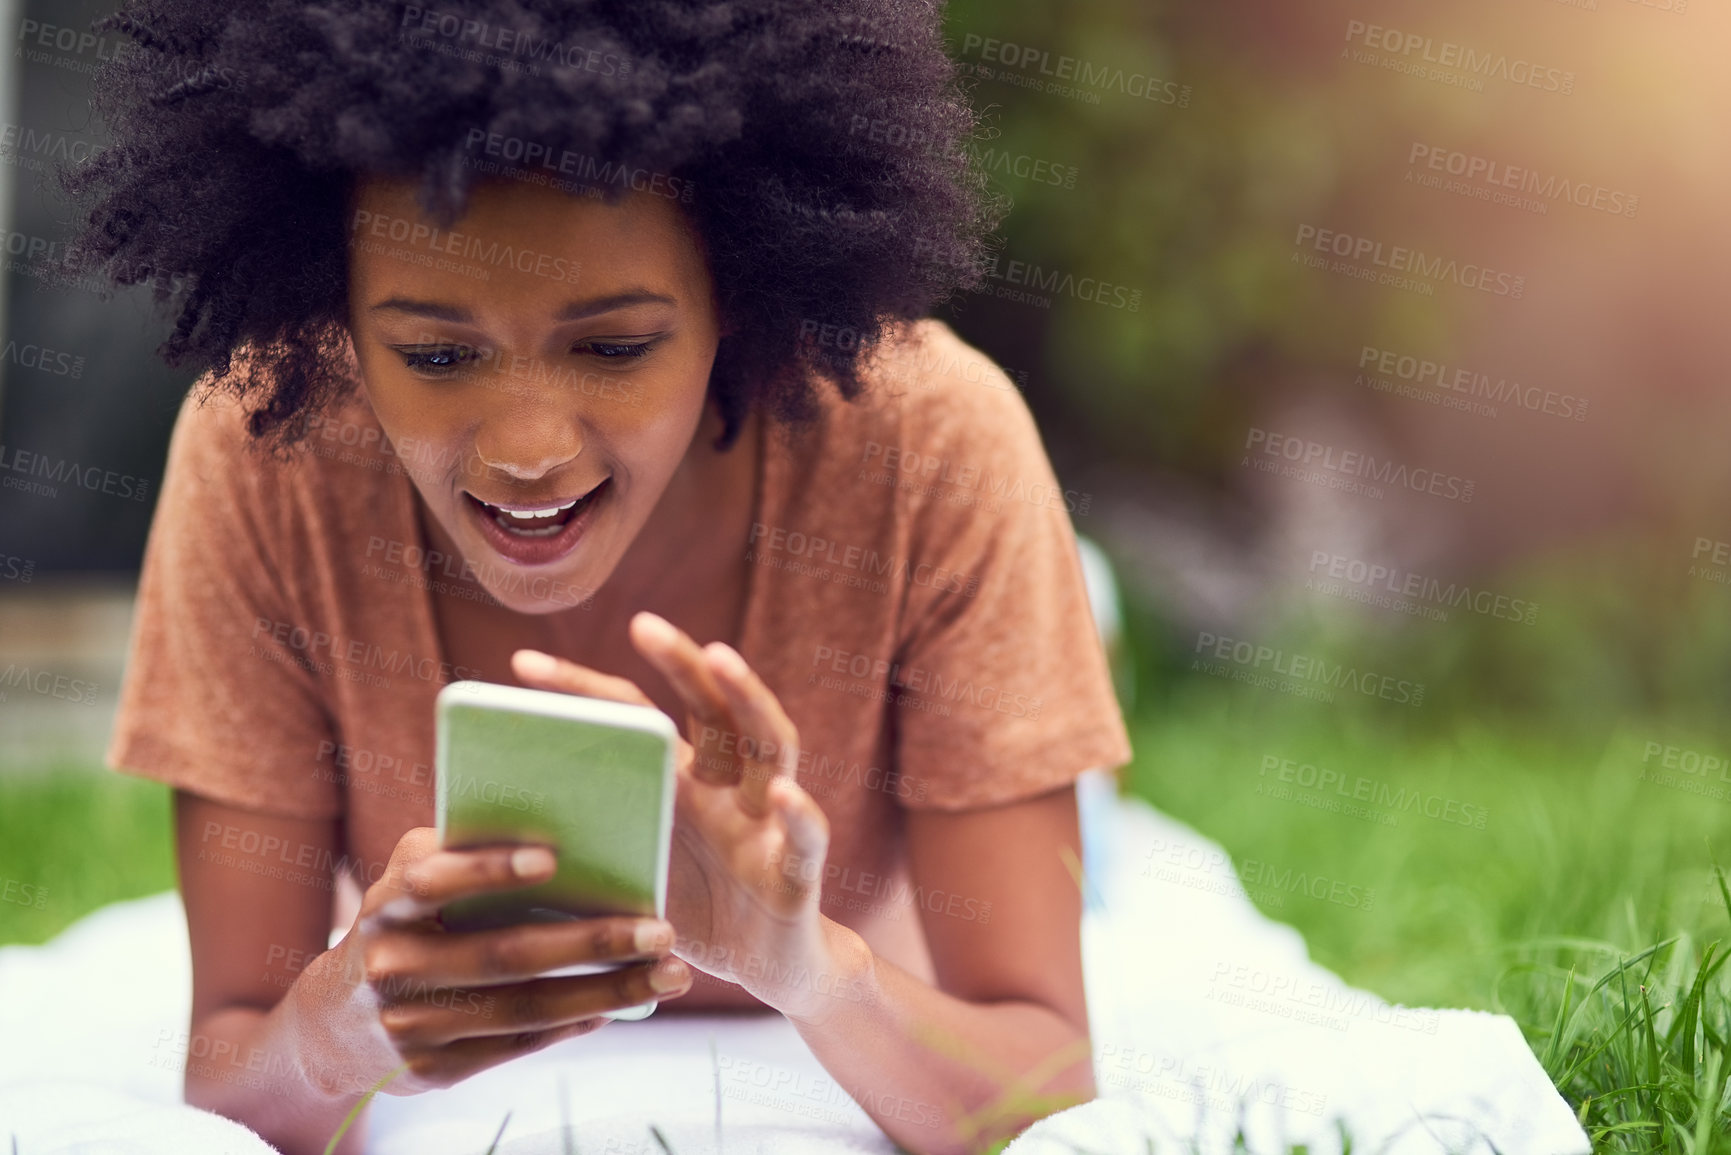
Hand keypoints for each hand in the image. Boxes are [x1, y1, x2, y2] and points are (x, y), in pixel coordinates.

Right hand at [327, 826, 693, 1092]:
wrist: (331, 1025)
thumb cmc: (402, 923)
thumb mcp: (408, 881)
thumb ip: (459, 850)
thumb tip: (560, 826)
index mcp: (386, 905)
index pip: (431, 880)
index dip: (488, 868)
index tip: (553, 857)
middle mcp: (392, 966)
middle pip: (504, 954)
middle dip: (591, 943)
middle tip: (662, 929)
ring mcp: (410, 1026)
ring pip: (524, 1009)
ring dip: (606, 993)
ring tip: (669, 974)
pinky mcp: (430, 1072)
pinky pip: (516, 1045)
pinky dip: (574, 1025)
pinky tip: (622, 1006)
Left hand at [511, 611, 839, 1022]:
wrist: (771, 970)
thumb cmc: (692, 918)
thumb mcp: (628, 881)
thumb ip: (581, 853)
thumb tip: (479, 845)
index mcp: (685, 786)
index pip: (639, 720)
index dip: (585, 690)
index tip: (522, 663)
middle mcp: (731, 789)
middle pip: (715, 709)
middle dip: (681, 663)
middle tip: (641, 623)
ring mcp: (768, 823)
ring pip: (772, 746)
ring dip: (749, 698)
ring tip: (722, 658)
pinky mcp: (798, 873)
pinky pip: (804, 838)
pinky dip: (799, 815)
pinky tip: (784, 796)